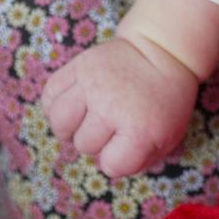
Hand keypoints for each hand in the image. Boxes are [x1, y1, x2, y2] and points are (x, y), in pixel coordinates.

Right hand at [38, 36, 199, 177]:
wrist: (161, 51)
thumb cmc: (165, 99)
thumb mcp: (168, 136)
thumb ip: (141, 160)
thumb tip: (108, 166)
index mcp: (139, 130)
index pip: (111, 166)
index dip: (117, 159)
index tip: (127, 144)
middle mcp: (111, 108)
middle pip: (84, 145)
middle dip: (96, 141)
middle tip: (110, 126)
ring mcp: (92, 84)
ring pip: (60, 122)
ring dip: (69, 127)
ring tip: (83, 120)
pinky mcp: (78, 66)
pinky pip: (50, 95)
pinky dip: (54, 105)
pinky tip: (71, 106)